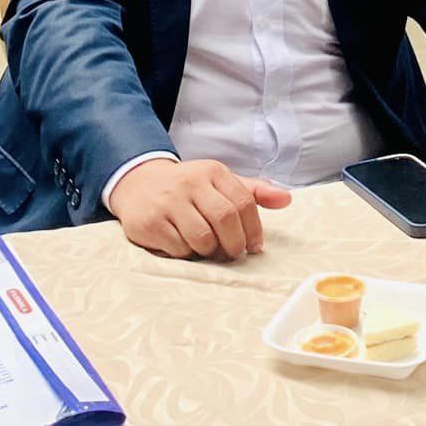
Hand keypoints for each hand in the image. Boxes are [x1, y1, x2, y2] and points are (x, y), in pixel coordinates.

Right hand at [106, 157, 290, 259]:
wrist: (138, 184)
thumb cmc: (188, 189)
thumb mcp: (219, 183)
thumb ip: (253, 192)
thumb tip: (287, 199)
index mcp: (213, 171)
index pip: (244, 202)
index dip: (254, 229)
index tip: (255, 246)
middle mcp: (191, 182)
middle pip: (225, 219)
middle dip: (235, 243)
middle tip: (234, 253)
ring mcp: (169, 202)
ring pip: (202, 237)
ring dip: (210, 250)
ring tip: (207, 248)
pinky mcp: (151, 222)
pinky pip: (179, 248)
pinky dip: (187, 254)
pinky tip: (183, 245)